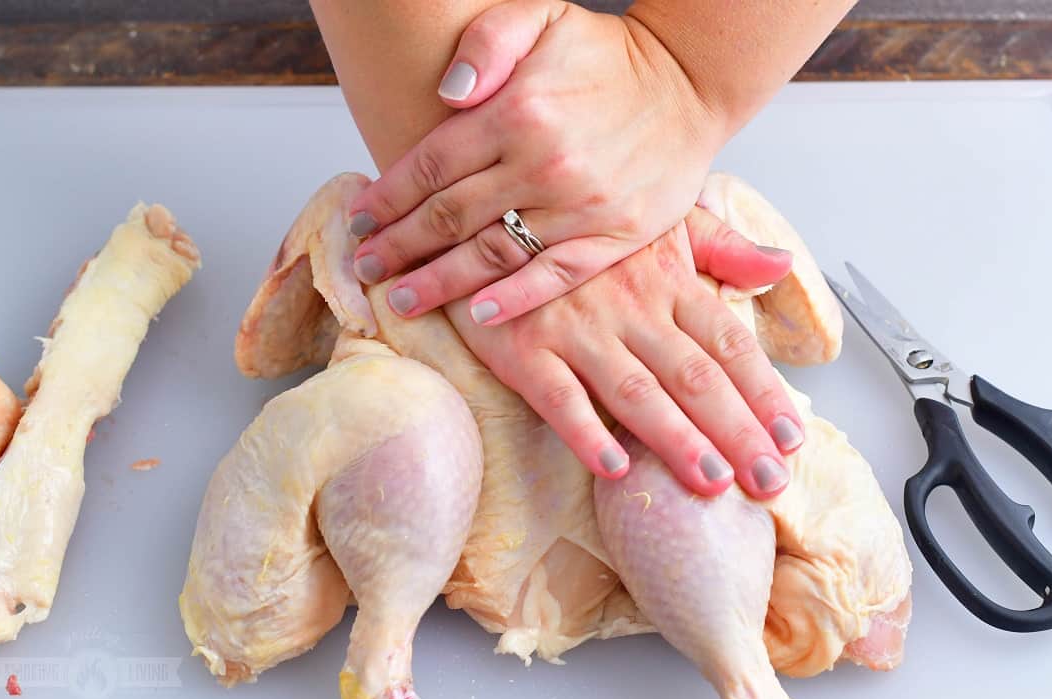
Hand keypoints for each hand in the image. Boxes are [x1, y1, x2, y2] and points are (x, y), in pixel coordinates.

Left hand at [346, 0, 739, 325]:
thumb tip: (446, 92)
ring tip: (402, 299)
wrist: (692, 85)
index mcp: (517, 112)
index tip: (359, 220)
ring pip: (492, 255)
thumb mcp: (543, 18)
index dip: (388, 197)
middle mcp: (544, 164)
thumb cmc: (610, 57)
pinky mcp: (614, 237)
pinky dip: (515, 300)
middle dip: (399, 246)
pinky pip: (554, 277)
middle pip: (450, 217)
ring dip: (440, 282)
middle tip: (365, 268)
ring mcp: (581, 206)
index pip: (431, 164)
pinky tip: (479, 316)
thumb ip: (487, 43)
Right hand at [445, 205, 804, 498]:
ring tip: (713, 483)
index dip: (764, 392)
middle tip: (769, 482)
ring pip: (635, 391)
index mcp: (668, 279)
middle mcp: (629, 306)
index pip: (729, 342)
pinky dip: (584, 432)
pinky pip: (557, 396)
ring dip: (676, 439)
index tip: (794, 437)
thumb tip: (782, 266)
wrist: (487, 214)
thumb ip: (722, 247)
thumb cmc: (582, 227)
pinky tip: (614, 468)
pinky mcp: (522, 347)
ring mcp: (574, 328)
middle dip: (737, 432)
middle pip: (695, 377)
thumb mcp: (658, 219)